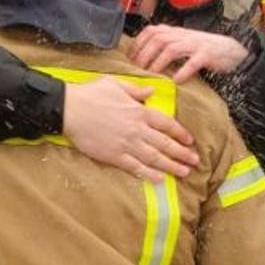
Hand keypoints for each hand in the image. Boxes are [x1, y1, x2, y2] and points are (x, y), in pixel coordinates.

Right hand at [63, 78, 197, 181]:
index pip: (167, 124)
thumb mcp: (115, 84)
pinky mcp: (113, 155)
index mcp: (139, 111)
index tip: (190, 141)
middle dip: (182, 153)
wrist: (68, 109)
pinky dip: (148, 174)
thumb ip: (135, 90)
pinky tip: (159, 179)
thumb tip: (150, 91)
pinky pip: (135, 167)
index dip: (180, 133)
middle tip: (195, 161)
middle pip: (165, 143)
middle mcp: (137, 129)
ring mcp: (126, 144)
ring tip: (184, 172)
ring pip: (154, 157)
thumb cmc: (90, 94)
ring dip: (171, 166)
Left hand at [131, 25, 247, 81]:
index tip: (129, 59)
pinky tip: (175, 80)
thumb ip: (162, 46)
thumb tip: (137, 58)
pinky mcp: (207, 54)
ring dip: (158, 63)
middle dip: (144, 55)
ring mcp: (195, 44)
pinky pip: (193, 62)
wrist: (230, 50)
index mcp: (173, 31)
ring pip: (172, 49)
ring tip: (151, 75)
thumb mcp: (179, 42)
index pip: (150, 31)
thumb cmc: (200, 49)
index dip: (137, 44)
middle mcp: (183, 35)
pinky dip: (183, 71)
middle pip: (157, 39)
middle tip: (137, 70)